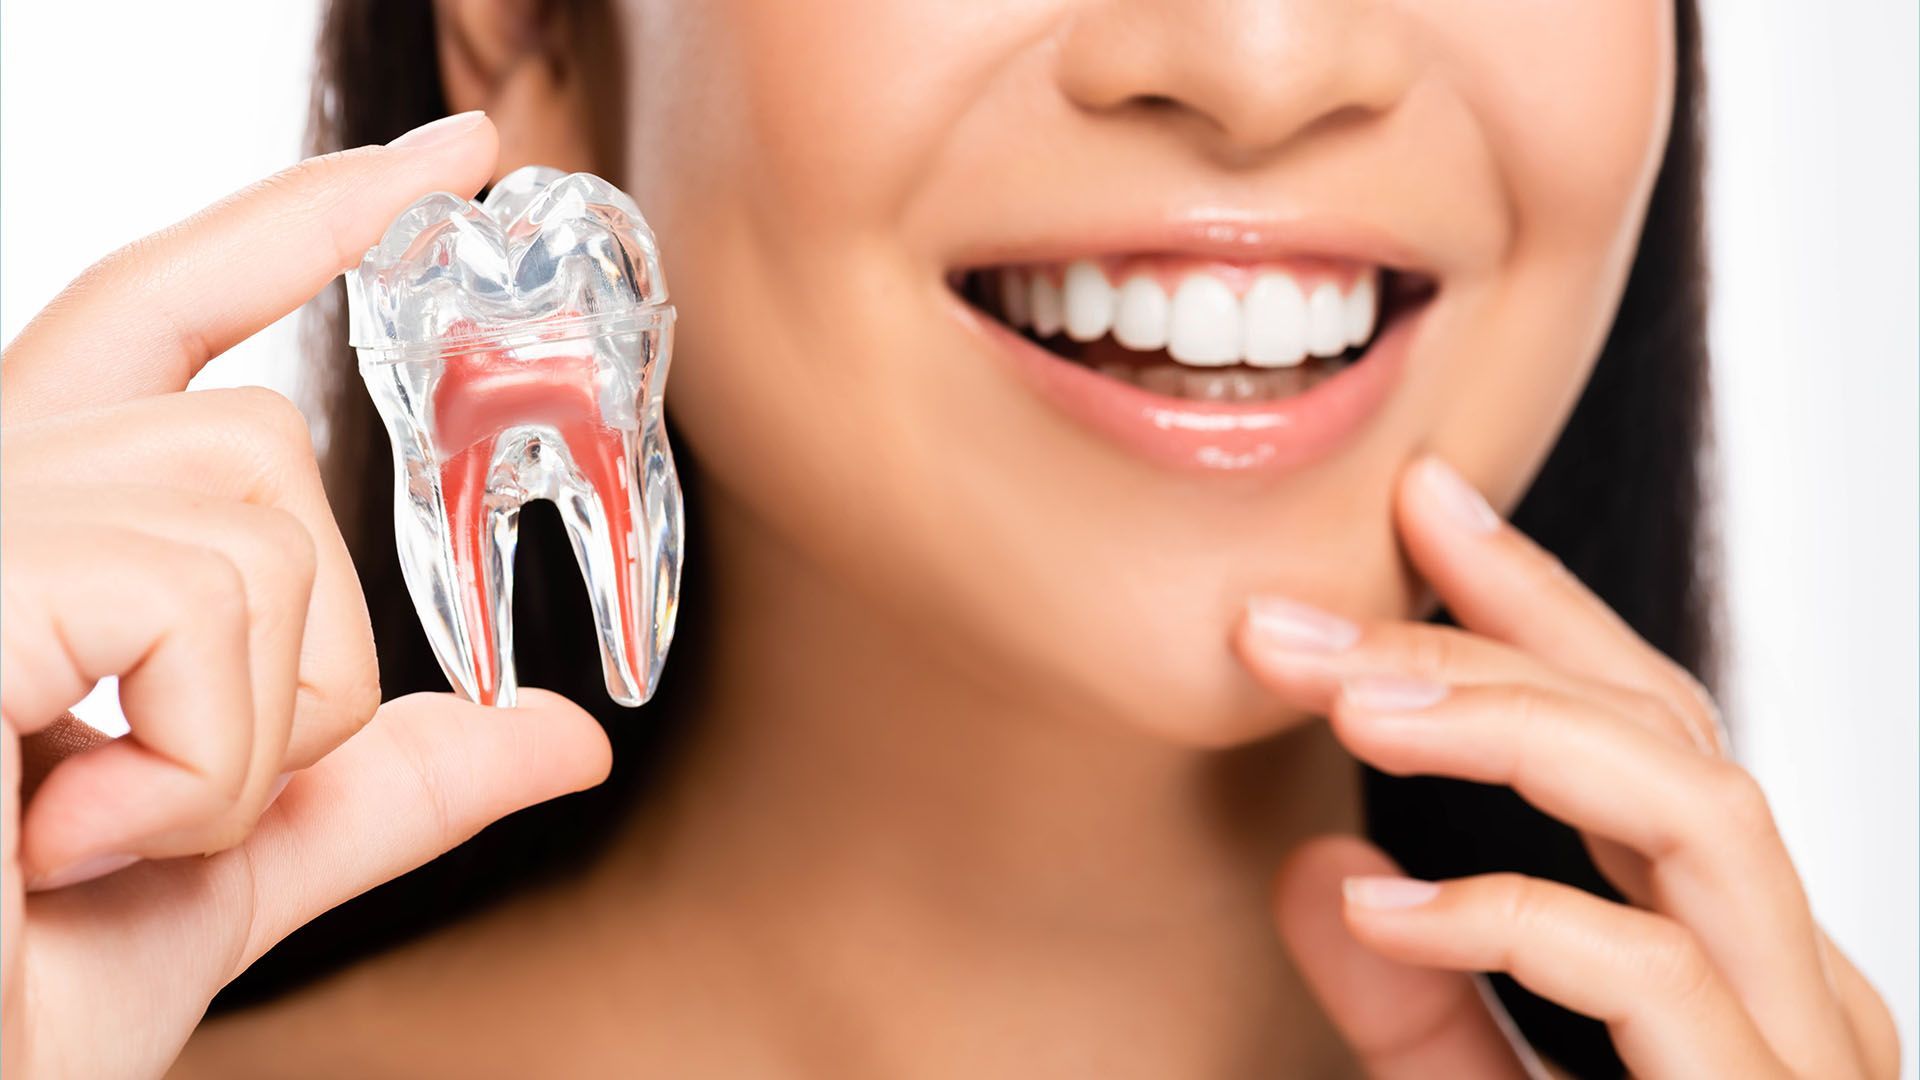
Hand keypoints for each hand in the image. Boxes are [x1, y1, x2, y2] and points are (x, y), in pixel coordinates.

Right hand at [0, 113, 611, 1079]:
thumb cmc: (13, 1000)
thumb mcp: (230, 869)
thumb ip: (382, 784)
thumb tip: (567, 735)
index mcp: (22, 535)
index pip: (154, 314)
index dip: (290, 227)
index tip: (431, 166)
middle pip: (261, 449)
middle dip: (299, 657)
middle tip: (158, 801)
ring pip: (253, 519)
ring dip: (252, 727)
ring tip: (102, 833)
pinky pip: (199, 594)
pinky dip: (206, 756)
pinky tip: (73, 839)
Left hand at [1243, 457, 1898, 1078]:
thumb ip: (1407, 1001)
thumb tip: (1312, 869)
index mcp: (1736, 952)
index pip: (1648, 726)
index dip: (1534, 603)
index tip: (1419, 502)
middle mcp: (1793, 978)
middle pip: (1665, 733)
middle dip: (1476, 646)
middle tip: (1289, 621)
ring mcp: (1804, 1047)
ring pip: (1695, 808)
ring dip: (1505, 730)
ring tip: (1345, 703)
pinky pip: (1656, 969)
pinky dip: (1505, 918)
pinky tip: (1378, 913)